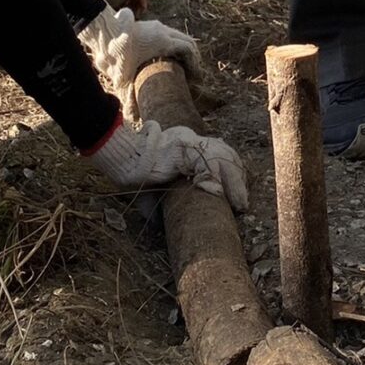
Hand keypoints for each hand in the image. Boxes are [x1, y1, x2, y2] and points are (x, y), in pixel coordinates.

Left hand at [78, 3, 203, 116]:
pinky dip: (173, 44)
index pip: (188, 50)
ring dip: (182, 50)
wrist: (101, 34)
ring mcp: (156, 26)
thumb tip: (132, 118)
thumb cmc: (115, 56)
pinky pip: (168, 34)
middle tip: (192, 73)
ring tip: (181, 66)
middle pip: (187, 41)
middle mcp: (163, 31)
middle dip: (192, 57)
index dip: (195, 64)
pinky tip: (166, 57)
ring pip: (178, 36)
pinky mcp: (149, 25)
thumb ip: (129, 99)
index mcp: (163, 43)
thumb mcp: (123, 80)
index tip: (195, 77)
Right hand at [87, 119, 248, 211]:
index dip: (231, 172)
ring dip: (233, 182)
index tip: (239, 193)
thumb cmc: (132, 172)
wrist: (122, 158)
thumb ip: (157, 202)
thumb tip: (157, 224)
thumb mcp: (151, 189)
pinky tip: (219, 194)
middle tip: (243, 203)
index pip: (218, 154)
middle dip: (238, 178)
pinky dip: (215, 178)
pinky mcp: (181, 148)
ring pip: (221, 156)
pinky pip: (205, 161)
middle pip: (225, 153)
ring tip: (239, 204)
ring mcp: (188, 142)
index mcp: (187, 146)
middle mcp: (191, 141)